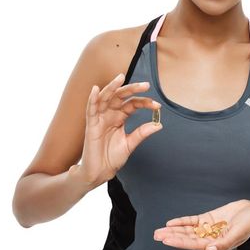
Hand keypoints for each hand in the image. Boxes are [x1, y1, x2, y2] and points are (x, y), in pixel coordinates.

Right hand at [69, 73, 162, 188]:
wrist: (101, 172)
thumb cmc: (112, 158)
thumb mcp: (130, 144)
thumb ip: (142, 133)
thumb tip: (159, 124)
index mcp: (119, 118)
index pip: (132, 104)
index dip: (144, 103)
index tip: (157, 106)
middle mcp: (109, 115)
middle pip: (120, 96)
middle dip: (132, 89)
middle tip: (146, 85)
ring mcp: (99, 118)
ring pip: (105, 97)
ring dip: (112, 87)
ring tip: (120, 77)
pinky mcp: (90, 125)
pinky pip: (90, 109)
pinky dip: (92, 99)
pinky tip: (95, 89)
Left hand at [153, 199, 249, 249]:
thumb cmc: (249, 224)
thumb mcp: (237, 234)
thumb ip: (223, 244)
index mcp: (216, 246)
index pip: (193, 245)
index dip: (179, 242)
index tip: (166, 241)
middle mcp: (210, 238)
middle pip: (187, 238)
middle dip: (171, 237)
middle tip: (156, 236)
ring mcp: (208, 229)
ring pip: (187, 231)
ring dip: (173, 230)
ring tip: (158, 231)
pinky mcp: (209, 219)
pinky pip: (193, 222)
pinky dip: (182, 222)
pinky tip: (171, 223)